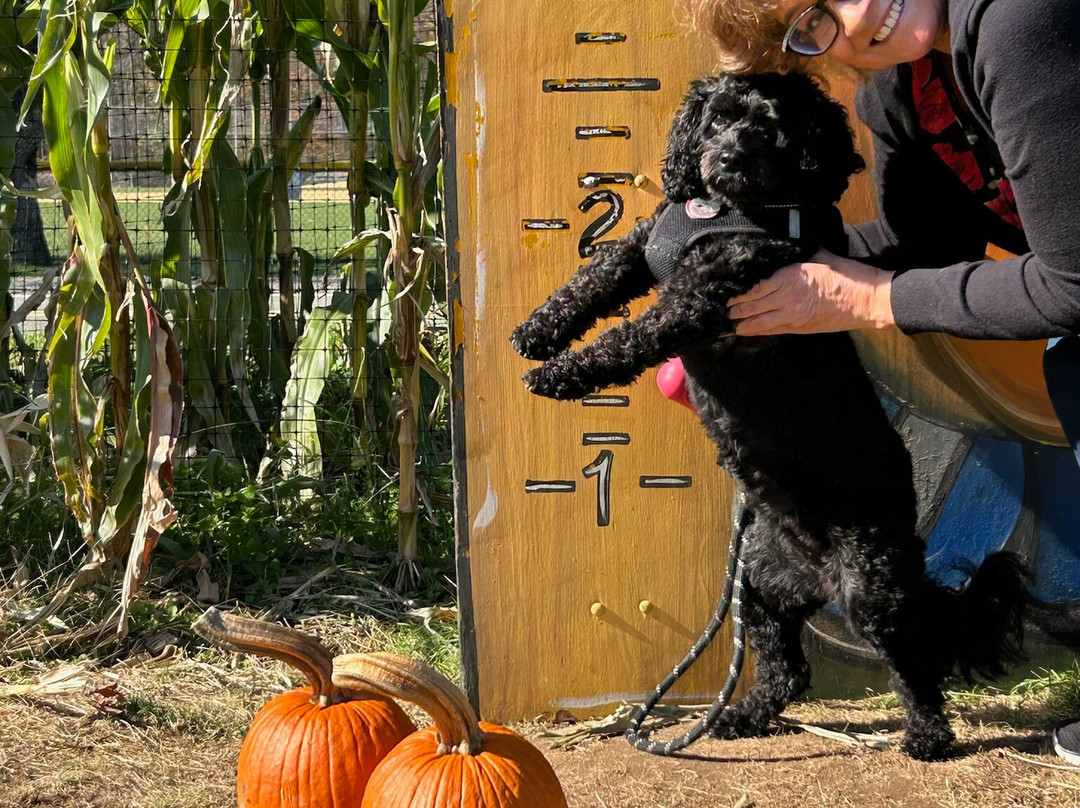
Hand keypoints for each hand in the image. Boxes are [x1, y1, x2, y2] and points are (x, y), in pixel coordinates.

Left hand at [727, 250, 894, 335]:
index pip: (756, 287)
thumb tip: (793, 252)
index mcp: (791, 276)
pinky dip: (759, 331)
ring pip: (759, 323)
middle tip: (722, 312)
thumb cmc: (849, 276)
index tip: (728, 294)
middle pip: (753, 306)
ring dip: (742, 325)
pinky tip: (749, 332)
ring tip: (728, 326)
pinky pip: (773, 330)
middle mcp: (787, 297)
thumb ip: (803, 257)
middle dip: (735, 311)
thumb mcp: (822, 257)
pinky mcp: (801, 328)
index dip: (739, 293)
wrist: (869, 300)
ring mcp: (793, 315)